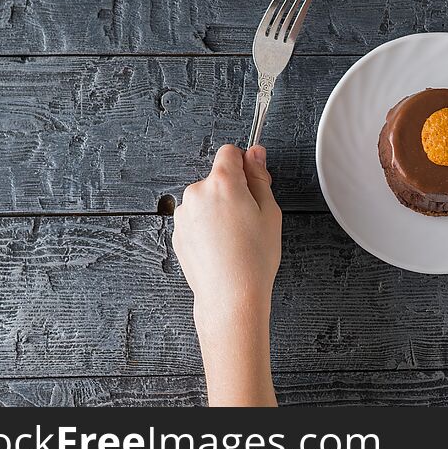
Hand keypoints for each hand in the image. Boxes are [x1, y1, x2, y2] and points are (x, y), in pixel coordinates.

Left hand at [172, 144, 281, 405]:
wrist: (230, 296)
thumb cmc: (254, 258)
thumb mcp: (269, 212)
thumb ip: (259, 177)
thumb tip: (255, 153)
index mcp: (222, 182)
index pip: (230, 152)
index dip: (245, 164)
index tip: (254, 180)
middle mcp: (197, 192)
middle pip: (217, 177)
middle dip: (233, 190)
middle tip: (251, 217)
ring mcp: (184, 214)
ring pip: (206, 199)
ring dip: (219, 209)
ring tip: (236, 238)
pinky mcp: (178, 233)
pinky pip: (197, 220)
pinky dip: (208, 227)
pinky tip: (222, 247)